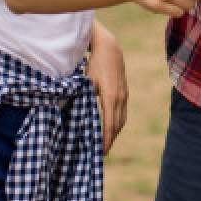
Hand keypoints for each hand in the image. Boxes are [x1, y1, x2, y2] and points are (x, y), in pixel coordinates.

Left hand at [86, 23, 127, 154]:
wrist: (109, 48)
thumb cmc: (95, 64)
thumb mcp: (86, 83)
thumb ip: (84, 100)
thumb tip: (76, 118)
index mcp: (111, 97)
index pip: (110, 124)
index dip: (106, 139)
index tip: (101, 152)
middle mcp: (121, 97)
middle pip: (118, 124)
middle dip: (111, 139)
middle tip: (103, 152)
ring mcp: (124, 94)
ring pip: (122, 118)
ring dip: (115, 131)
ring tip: (107, 142)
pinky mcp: (124, 91)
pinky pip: (122, 111)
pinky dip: (117, 121)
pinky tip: (110, 126)